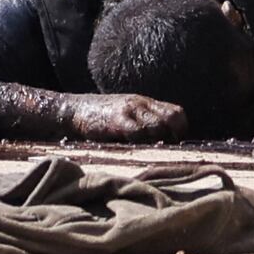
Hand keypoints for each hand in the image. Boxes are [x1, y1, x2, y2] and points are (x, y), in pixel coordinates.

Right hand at [69, 91, 187, 144]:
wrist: (73, 109)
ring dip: (158, 140)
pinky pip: (137, 131)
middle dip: (173, 136)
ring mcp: (129, 111)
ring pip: (158, 125)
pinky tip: (135, 148)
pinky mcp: (116, 120)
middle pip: (173, 118)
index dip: (180, 129)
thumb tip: (165, 142)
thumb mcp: (127, 113)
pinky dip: (141, 142)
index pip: (176, 113)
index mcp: (145, 103)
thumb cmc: (101, 117)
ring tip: (149, 150)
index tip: (173, 142)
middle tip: (164, 148)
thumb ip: (145, 121)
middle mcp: (141, 104)